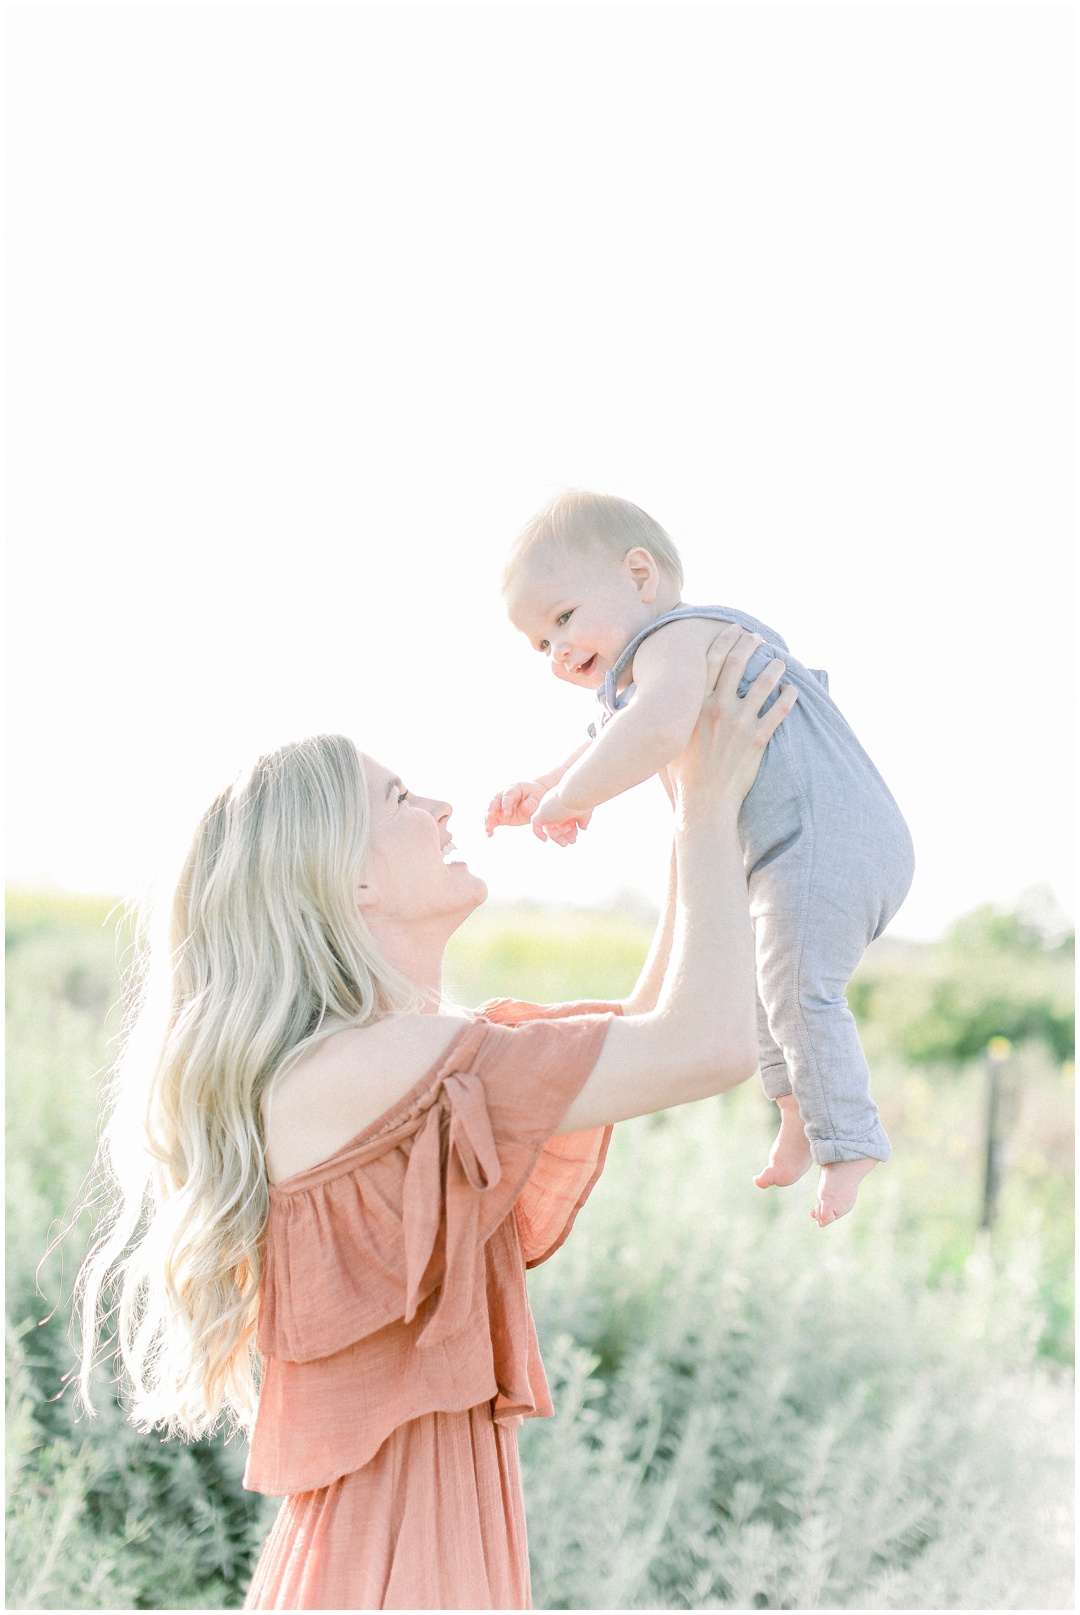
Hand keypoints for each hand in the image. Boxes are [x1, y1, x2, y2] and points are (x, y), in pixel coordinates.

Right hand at [485, 781, 545, 835]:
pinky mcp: (501, 816)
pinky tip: (489, 834)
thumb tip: (525, 808)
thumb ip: (531, 803)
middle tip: (489, 819)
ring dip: (488, 820)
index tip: (507, 815)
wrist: (535, 798)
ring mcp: (501, 806)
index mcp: (514, 789)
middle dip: (491, 810)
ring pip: (491, 811)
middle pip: (494, 802)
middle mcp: (504, 796)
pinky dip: (490, 826)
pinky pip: (494, 820)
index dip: (505, 805)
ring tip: (487, 829)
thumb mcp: (537, 798)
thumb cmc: (536, 796)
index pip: (507, 796)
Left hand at [530, 789, 592, 846]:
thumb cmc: (583, 800)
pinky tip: (545, 839)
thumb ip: (582, 819)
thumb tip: (583, 828)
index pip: (564, 817)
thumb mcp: (584, 811)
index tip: (578, 833)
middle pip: (556, 823)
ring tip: (566, 843)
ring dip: (557, 837)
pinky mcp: (540, 815)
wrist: (576, 793)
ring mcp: (546, 810)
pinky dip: (539, 834)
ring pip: (549, 827)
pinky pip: (535, 827)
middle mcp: (553, 805)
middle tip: (572, 842)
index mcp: (562, 802)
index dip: (570, 827)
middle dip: (565, 834)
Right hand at [668, 625, 797, 809]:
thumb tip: (649, 700)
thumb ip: (668, 715)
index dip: (725, 640)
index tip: (735, 630)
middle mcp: (718, 708)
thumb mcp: (669, 738)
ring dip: (774, 668)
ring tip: (779, 662)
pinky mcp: (758, 740)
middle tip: (758, 638)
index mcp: (696, 705)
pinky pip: (779, 711)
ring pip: (763, 684)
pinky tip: (792, 690)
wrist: (703, 801)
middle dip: (750, 645)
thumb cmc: (682, 773)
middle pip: (737, 663)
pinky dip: (788, 697)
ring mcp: (740, 723)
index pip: (711, 661)